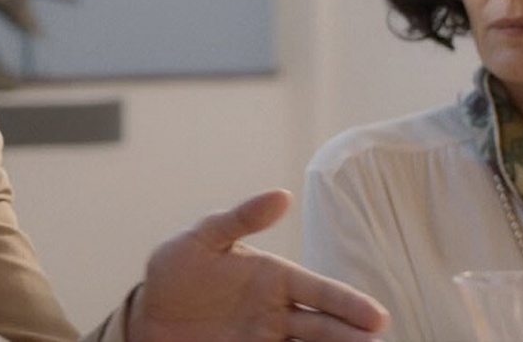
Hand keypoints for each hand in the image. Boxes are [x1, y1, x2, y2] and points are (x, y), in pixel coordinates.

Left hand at [129, 189, 389, 341]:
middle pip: (324, 326)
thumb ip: (240, 219)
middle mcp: (278, 312)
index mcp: (275, 278)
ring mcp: (267, 339)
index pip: (319, 291)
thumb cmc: (175, 271)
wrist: (146, 316)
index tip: (375, 318)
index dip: (348, 303)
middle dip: (352, 335)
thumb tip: (281, 195)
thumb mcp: (202, 239)